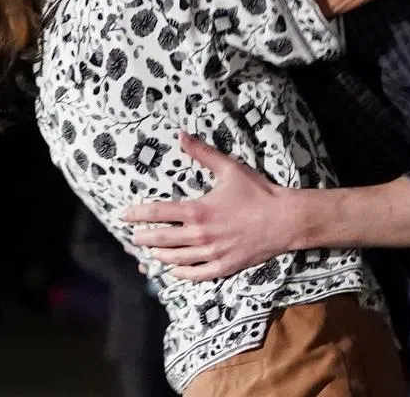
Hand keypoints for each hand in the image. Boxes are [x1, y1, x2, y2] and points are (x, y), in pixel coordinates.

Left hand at [121, 132, 300, 281]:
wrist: (285, 219)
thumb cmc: (258, 192)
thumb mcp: (230, 169)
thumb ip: (203, 153)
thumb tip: (181, 135)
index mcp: (198, 210)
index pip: (157, 213)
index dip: (137, 214)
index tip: (124, 215)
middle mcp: (200, 235)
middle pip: (161, 239)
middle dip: (143, 237)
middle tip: (133, 236)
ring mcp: (211, 253)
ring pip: (174, 259)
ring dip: (158, 255)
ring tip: (150, 251)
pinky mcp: (224, 266)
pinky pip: (195, 274)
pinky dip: (180, 273)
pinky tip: (173, 270)